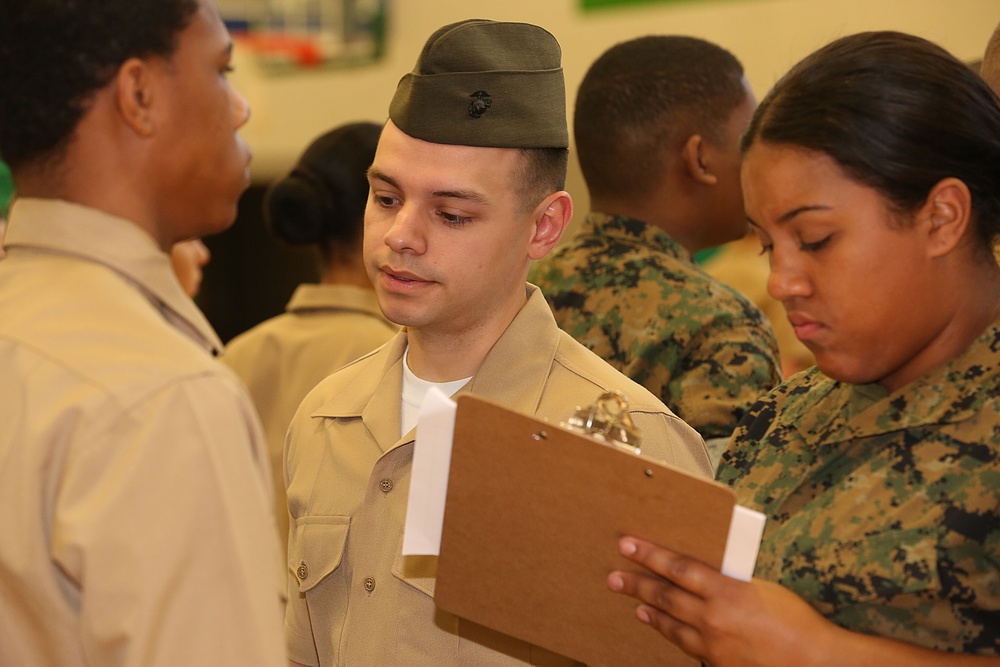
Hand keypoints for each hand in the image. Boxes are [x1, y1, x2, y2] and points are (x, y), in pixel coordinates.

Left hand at [607, 536, 836, 666]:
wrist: (816, 662)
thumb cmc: (797, 620)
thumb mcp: (760, 587)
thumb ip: (728, 581)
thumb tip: (704, 574)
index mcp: (726, 591)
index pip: (677, 567)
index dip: (650, 555)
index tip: (628, 545)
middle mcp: (713, 619)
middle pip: (665, 596)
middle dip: (636, 584)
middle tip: (614, 577)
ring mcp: (713, 646)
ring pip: (672, 626)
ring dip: (651, 612)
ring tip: (635, 605)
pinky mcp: (718, 665)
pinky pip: (690, 648)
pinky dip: (674, 636)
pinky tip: (666, 629)